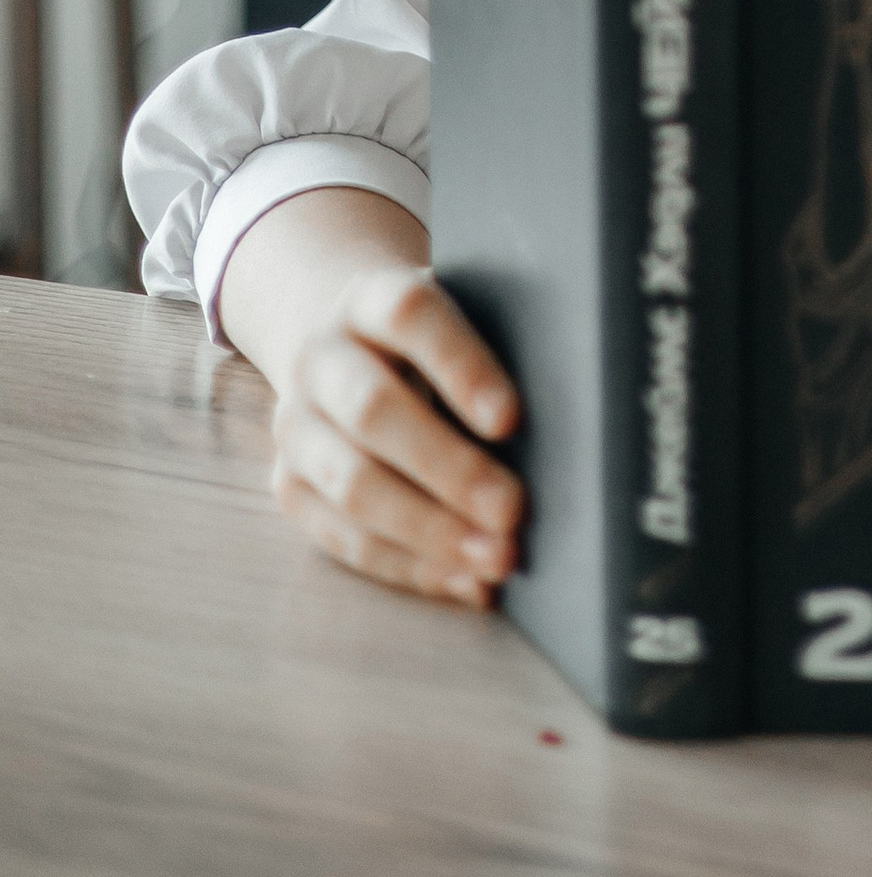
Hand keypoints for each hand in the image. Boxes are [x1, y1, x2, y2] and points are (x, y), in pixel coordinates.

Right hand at [224, 192, 523, 609]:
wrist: (337, 340)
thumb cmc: (431, 335)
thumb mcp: (459, 309)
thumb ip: (499, 340)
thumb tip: (577, 405)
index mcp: (370, 297)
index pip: (411, 316)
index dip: (461, 367)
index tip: (513, 418)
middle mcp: (322, 357)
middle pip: (375, 411)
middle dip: (450, 469)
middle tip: (514, 510)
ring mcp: (296, 425)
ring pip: (353, 485)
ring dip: (430, 532)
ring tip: (497, 558)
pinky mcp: (289, 487)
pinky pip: (344, 539)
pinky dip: (411, 566)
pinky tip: (465, 579)